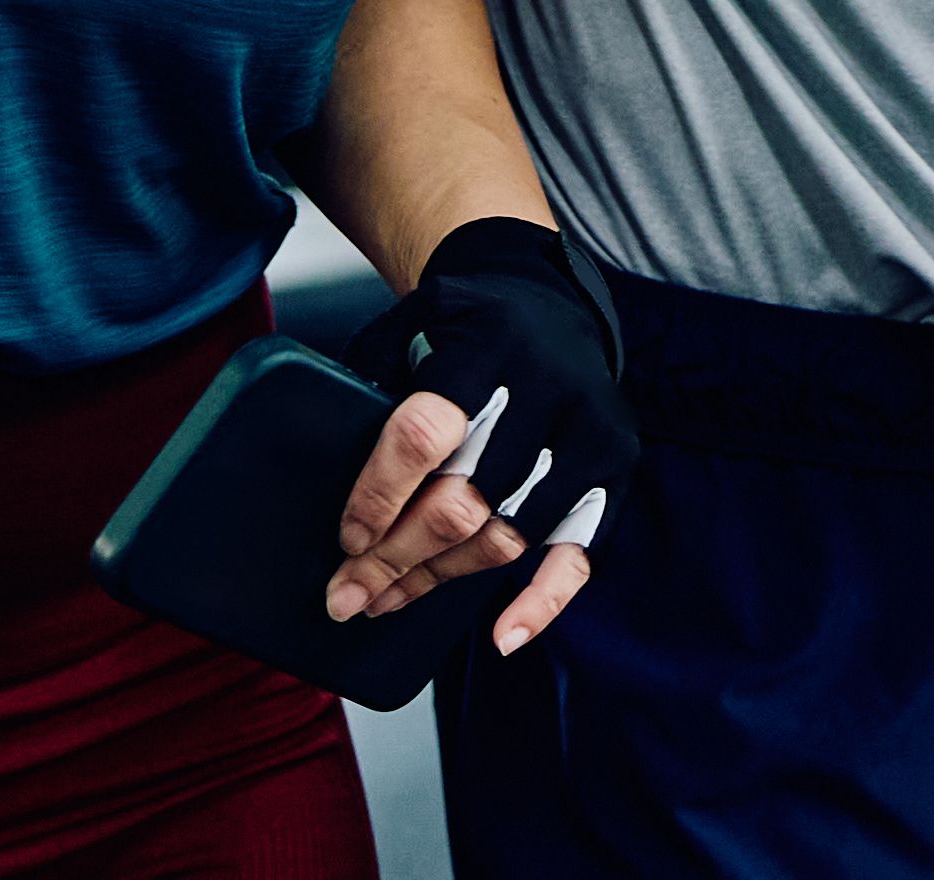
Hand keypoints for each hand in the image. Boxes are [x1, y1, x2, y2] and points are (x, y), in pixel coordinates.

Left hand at [326, 217, 631, 654]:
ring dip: (439, 580)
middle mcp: (545, 389)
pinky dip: (542, 602)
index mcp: (486, 345)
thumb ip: (378, 386)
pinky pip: (579, 553)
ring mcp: (587, 432)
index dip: (380, 495)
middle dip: (394, 558)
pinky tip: (502, 636)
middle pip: (462, 501)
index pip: (424, 434)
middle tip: (346, 594)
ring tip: (386, 600)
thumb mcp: (415, 323)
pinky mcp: (613, 468)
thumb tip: (321, 475)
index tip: (347, 537)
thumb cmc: (465, 323)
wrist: (550, 297)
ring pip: (505, 537)